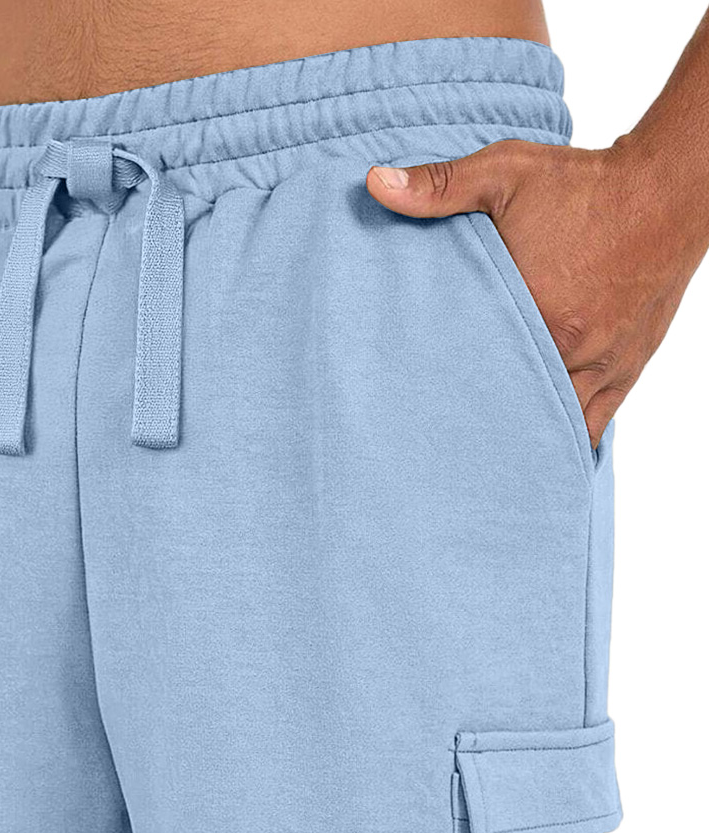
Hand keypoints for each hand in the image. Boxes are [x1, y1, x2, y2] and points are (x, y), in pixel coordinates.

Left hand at [366, 137, 702, 443]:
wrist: (667, 190)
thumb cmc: (584, 182)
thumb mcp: (505, 173)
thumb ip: (439, 186)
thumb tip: (374, 184)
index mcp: (533, 312)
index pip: (472, 370)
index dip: (442, 390)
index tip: (415, 403)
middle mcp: (567, 349)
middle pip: (510, 406)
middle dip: (478, 422)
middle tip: (442, 440)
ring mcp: (599, 366)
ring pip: (550, 423)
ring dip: (519, 432)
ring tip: (483, 450)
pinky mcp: (624, 370)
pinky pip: (591, 425)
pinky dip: (563, 437)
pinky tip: (534, 447)